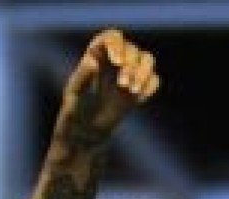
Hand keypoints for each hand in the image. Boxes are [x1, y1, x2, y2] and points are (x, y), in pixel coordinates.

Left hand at [55, 30, 160, 145]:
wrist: (84, 131)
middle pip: (132, 50)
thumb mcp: (74, 93)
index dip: (118, 45)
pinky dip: (148, 87)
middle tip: (123, 85)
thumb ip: (82, 76)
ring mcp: (129, 71)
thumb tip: (93, 60)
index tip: (117, 62)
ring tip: (132, 91)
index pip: (113, 37)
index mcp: (97, 53)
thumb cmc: (75, 109)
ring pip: (147, 60)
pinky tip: (137, 99)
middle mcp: (115, 58)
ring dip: (144, 74)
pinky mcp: (139, 87)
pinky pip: (153, 81)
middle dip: (131, 66)